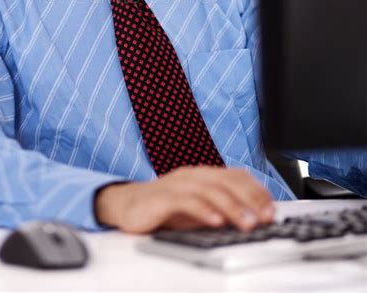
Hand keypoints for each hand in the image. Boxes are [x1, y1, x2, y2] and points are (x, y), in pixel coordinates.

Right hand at [94, 165, 275, 233]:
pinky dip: (203, 210)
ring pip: (209, 190)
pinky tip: (216, 221)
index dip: (256, 190)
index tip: (272, 208)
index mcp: (202, 175)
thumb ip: (220, 209)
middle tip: (266, 216)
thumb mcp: (198, 208)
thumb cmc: (164, 208)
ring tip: (248, 223)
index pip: (235, 176)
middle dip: (250, 198)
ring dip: (232, 207)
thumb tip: (252, 218)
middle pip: (226, 181)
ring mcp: (177, 184)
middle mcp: (192, 175)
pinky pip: (185, 201)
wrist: (126, 206)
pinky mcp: (162, 197)